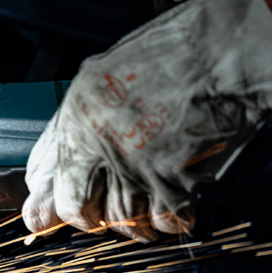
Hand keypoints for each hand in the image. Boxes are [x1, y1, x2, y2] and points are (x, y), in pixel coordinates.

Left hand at [22, 0, 271, 241]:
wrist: (225, 51)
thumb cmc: (172, 54)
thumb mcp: (100, 77)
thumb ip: (73, 123)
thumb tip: (50, 166)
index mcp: (77, 116)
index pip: (45, 176)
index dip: (48, 200)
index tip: (46, 213)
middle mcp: (101, 143)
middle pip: (76, 208)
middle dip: (87, 217)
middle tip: (99, 213)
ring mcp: (137, 166)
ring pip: (120, 219)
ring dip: (132, 220)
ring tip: (145, 202)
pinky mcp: (175, 182)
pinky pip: (163, 221)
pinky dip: (169, 219)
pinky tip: (176, 202)